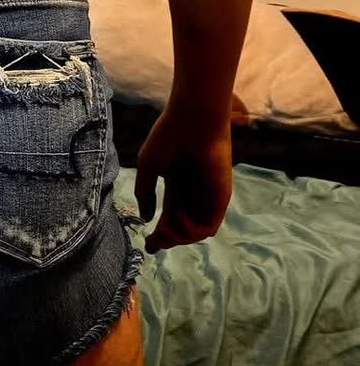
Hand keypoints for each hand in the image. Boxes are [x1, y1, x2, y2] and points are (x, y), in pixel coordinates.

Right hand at [134, 106, 233, 253]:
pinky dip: (193, 233)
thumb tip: (146, 218)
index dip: (158, 233)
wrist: (193, 122)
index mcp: (176, 185)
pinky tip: (179, 223)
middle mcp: (193, 194)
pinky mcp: (220, 198)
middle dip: (166, 240)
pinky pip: (209, 227)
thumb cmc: (169, 138)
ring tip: (165, 231)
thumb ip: (145, 193)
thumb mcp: (148, 167)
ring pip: (195, 232)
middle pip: (181, 228)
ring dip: (178, 238)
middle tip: (153, 242)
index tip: (147, 243)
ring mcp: (207, 197)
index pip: (168, 216)